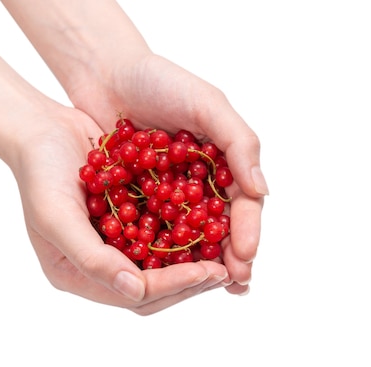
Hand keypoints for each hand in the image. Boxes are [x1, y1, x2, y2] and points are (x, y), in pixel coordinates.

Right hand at [10, 104, 230, 313]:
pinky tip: (208, 225)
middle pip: (151, 288)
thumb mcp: (58, 218)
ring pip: (160, 266)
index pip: (133, 295)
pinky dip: (184, 235)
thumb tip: (135, 291)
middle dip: (188, 282)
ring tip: (223, 256)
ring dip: (190, 263)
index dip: (171, 286)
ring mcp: (113, 243)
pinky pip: (160, 235)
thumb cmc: (40, 174)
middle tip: (224, 271)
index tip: (206, 272)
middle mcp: (97, 266)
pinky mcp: (127, 220)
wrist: (41, 128)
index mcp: (76, 275)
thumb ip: (92, 259)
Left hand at [66, 53, 267, 294]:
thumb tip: (263, 191)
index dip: (248, 231)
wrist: (107, 74)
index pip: (244, 204)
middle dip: (228, 256)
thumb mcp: (207, 103)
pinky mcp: (138, 199)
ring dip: (197, 263)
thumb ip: (238, 142)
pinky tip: (160, 272)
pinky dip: (158, 250)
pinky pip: (151, 229)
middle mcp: (201, 182)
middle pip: (219, 227)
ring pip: (188, 235)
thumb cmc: (161, 81)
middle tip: (234, 284)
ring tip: (204, 287)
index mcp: (225, 162)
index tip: (246, 256)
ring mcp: (170, 194)